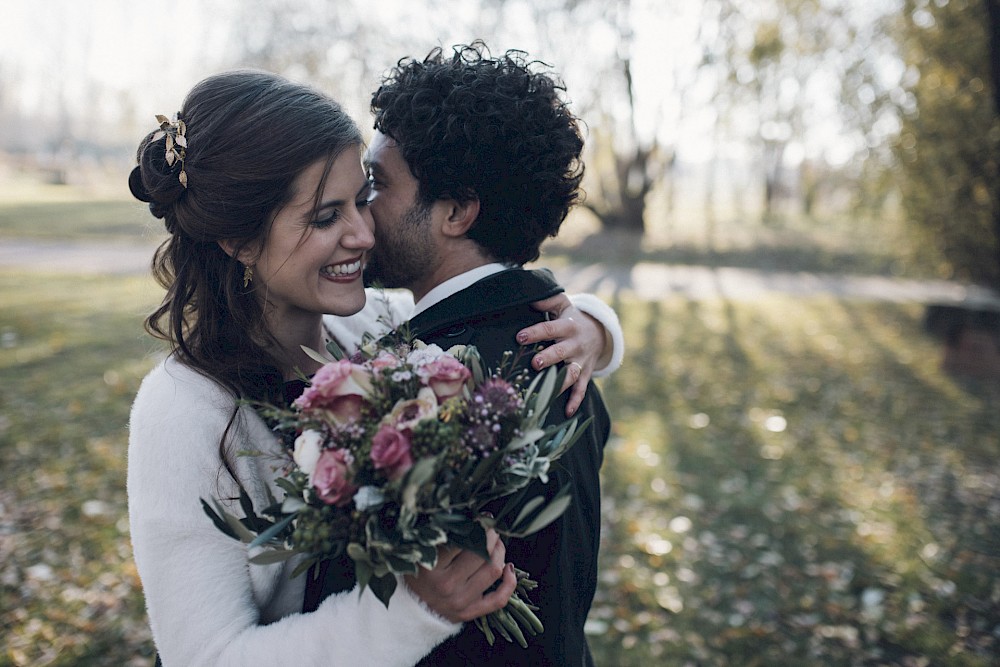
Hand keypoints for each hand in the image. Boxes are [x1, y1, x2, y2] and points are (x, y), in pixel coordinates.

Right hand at [404, 528, 515, 623]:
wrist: (411, 608)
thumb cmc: (418, 573)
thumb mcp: (422, 551)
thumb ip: (444, 534)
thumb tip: (472, 516)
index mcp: (432, 566)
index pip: (463, 539)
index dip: (478, 525)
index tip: (482, 518)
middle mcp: (447, 585)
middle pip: (482, 553)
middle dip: (491, 536)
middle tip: (491, 529)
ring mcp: (460, 601)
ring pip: (493, 571)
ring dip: (500, 553)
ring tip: (497, 544)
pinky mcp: (470, 613)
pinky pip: (499, 599)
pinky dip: (510, 583)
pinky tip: (508, 569)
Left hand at [521, 294, 610, 416]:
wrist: (600, 333)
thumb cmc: (572, 319)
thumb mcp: (563, 306)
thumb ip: (548, 301)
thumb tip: (531, 296)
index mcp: (569, 327)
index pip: (551, 329)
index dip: (536, 333)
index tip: (520, 337)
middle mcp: (576, 345)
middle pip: (562, 352)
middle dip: (549, 358)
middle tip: (535, 363)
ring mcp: (582, 361)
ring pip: (572, 373)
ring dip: (560, 381)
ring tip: (547, 389)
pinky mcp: (586, 374)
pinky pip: (581, 389)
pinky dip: (575, 401)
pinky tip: (567, 412)